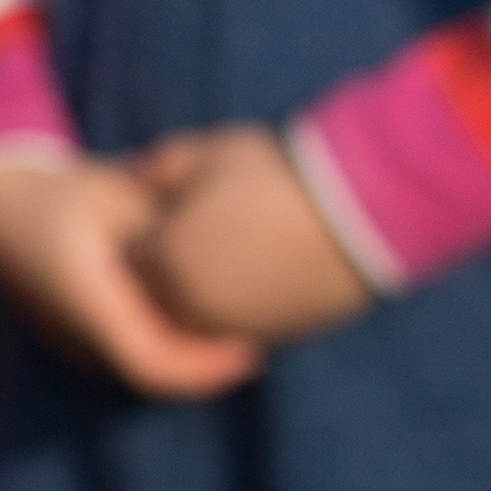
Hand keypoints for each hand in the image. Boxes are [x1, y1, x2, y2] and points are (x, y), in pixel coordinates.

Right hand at [0, 156, 268, 397]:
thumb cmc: (62, 195)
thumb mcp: (121, 200)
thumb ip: (168, 234)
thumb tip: (226, 259)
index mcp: (87, 301)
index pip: (154, 365)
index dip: (207, 368)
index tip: (251, 347)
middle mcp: (75, 333)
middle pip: (155, 374)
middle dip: (207, 364)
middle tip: (253, 337)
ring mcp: (70, 341)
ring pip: (142, 368)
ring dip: (186, 357)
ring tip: (229, 329)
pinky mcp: (72, 338)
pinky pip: (128, 354)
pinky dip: (164, 345)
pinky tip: (191, 319)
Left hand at [129, 126, 379, 344]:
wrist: (360, 214)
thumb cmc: (278, 176)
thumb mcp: (209, 155)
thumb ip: (160, 167)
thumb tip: (132, 175)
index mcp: (165, 258)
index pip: (129, 260)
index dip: (146, 234)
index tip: (168, 214)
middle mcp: (191, 302)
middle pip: (157, 296)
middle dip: (166, 270)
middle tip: (198, 236)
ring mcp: (233, 325)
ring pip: (196, 318)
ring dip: (201, 294)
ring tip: (231, 253)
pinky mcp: (275, 336)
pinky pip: (237, 328)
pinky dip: (237, 309)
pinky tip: (258, 274)